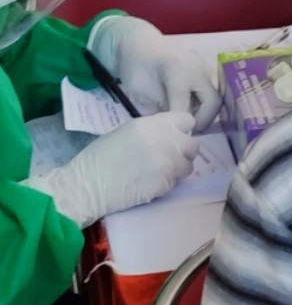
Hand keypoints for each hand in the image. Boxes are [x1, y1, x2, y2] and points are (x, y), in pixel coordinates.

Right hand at [23, 112, 197, 225]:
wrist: (86, 184)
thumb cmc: (99, 157)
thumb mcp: (126, 132)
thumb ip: (152, 131)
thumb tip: (169, 135)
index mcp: (152, 124)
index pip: (187, 120)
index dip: (182, 130)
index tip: (174, 138)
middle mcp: (164, 140)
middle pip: (192, 144)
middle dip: (183, 152)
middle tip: (168, 159)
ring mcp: (168, 162)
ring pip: (189, 165)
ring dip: (178, 169)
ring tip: (159, 173)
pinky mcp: (166, 182)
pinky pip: (178, 181)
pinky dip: (168, 183)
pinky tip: (151, 183)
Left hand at [89, 15, 223, 132]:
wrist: (138, 43)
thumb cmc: (134, 66)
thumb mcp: (138, 91)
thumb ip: (155, 110)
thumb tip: (171, 130)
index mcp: (177, 71)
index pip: (184, 106)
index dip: (181, 124)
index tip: (175, 136)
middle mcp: (197, 69)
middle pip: (212, 103)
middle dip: (202, 121)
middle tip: (188, 132)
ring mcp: (205, 69)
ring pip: (216, 98)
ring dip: (207, 114)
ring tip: (191, 124)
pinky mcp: (207, 71)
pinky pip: (212, 93)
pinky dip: (206, 106)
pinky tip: (193, 112)